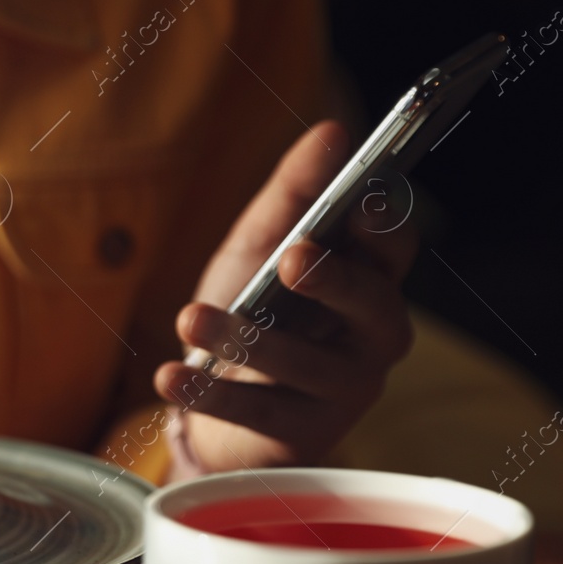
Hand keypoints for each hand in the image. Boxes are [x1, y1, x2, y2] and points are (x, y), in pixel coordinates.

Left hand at [153, 121, 417, 471]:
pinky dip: (209, 393)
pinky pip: (259, 411)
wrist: (214, 399)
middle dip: (333, 280)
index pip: (394, 246)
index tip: (358, 202)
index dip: (382, 225)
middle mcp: (374, 334)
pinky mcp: (305, 432)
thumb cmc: (252, 311)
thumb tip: (332, 131)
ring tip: (189, 318)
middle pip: (373, 305)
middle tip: (292, 257)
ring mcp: (346, 388)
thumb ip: (294, 193)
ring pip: (305, 363)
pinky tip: (168, 376)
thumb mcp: (260, 246)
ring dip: (244, 339)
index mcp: (370, 277)